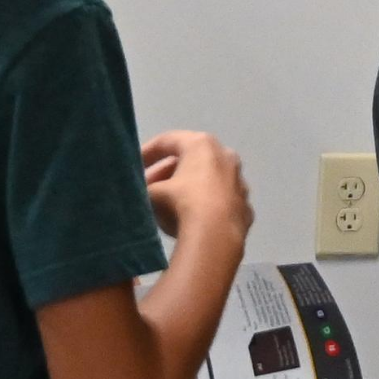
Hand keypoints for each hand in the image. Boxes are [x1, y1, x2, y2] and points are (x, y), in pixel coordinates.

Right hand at [140, 131, 250, 246]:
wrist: (216, 236)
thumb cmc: (182, 203)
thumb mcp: (153, 193)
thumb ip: (146, 187)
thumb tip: (145, 191)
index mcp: (202, 145)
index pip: (168, 141)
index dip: (147, 152)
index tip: (133, 165)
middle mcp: (226, 157)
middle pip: (190, 161)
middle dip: (166, 174)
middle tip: (147, 187)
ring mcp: (239, 183)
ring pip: (207, 182)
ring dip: (187, 191)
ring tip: (165, 208)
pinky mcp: (245, 208)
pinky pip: (219, 204)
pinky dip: (205, 209)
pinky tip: (190, 223)